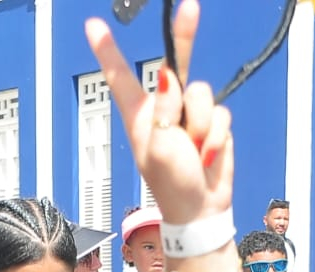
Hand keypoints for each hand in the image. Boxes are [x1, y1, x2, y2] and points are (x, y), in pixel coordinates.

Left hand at [87, 3, 232, 228]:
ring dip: (201, 123)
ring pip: (202, 93)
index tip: (93, 25)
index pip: (121, 77)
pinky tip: (207, 154)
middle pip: (174, 63)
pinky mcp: (212, 122)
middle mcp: (164, 109)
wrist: (200, 207)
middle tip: (189, 7)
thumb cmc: (171, 184)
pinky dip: (216, 136)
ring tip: (194, 150)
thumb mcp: (159, 149)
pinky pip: (220, 113)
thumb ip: (164, 112)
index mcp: (139, 116)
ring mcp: (189, 114)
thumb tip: (170, 77)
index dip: (108, 51)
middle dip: (184, 36)